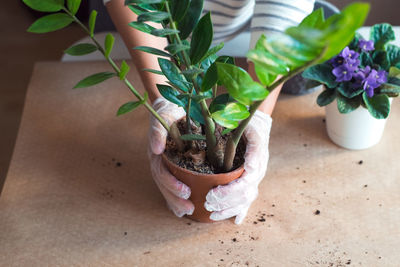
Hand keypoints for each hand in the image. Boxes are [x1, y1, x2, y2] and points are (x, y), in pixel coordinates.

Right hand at [148, 97, 194, 216]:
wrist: (170, 104)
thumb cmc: (170, 109)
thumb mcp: (165, 113)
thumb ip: (158, 129)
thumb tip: (155, 149)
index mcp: (157, 150)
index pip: (161, 172)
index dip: (172, 183)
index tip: (186, 191)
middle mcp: (159, 159)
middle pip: (163, 183)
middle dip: (175, 197)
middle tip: (189, 207)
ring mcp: (164, 163)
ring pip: (166, 186)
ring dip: (175, 201)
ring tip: (187, 211)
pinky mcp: (172, 164)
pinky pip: (171, 183)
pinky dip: (174, 198)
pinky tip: (180, 211)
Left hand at [205, 110, 271, 223]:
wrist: (256, 121)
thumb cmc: (248, 122)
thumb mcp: (249, 127)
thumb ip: (252, 147)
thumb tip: (251, 167)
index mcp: (257, 159)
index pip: (246, 182)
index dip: (229, 191)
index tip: (213, 193)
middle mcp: (258, 170)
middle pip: (244, 194)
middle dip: (226, 202)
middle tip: (208, 203)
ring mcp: (255, 177)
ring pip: (246, 200)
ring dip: (229, 209)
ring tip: (213, 215)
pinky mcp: (250, 180)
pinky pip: (247, 199)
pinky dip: (241, 211)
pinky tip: (235, 221)